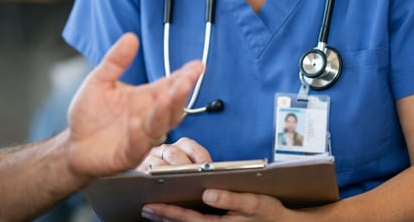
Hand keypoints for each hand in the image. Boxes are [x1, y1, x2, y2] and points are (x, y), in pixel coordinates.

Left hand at [63, 32, 203, 178]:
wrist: (72, 144)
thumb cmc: (89, 114)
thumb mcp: (100, 80)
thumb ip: (116, 60)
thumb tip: (130, 37)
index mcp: (146, 98)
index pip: (170, 85)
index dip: (185, 76)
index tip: (197, 65)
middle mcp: (148, 117)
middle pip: (172, 106)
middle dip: (180, 93)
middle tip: (185, 80)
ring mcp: (141, 136)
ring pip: (159, 125)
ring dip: (164, 112)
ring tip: (166, 97)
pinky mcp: (128, 154)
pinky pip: (138, 145)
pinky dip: (139, 135)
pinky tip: (137, 123)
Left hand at [142, 190, 292, 221]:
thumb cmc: (269, 213)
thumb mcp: (255, 204)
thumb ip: (232, 199)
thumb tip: (208, 193)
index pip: (189, 219)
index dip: (169, 212)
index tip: (152, 205)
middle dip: (163, 216)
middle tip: (144, 207)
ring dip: (170, 218)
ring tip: (152, 209)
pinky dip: (182, 218)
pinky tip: (172, 212)